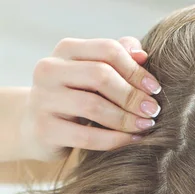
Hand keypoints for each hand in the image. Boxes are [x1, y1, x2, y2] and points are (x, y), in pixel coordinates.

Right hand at [20, 36, 160, 161]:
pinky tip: (133, 140)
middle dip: (132, 95)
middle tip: (154, 110)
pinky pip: (88, 136)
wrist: (36, 127)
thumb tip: (143, 54)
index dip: (135, 70)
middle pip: (101, 76)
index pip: (107, 50)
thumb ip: (116, 60)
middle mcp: (50, 70)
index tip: (156, 89)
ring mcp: (43, 100)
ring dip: (126, 118)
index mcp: (66, 50)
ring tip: (146, 126)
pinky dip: (115, 139)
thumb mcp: (92, 75)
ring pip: (94, 106)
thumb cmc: (74, 98)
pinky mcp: (45, 130)